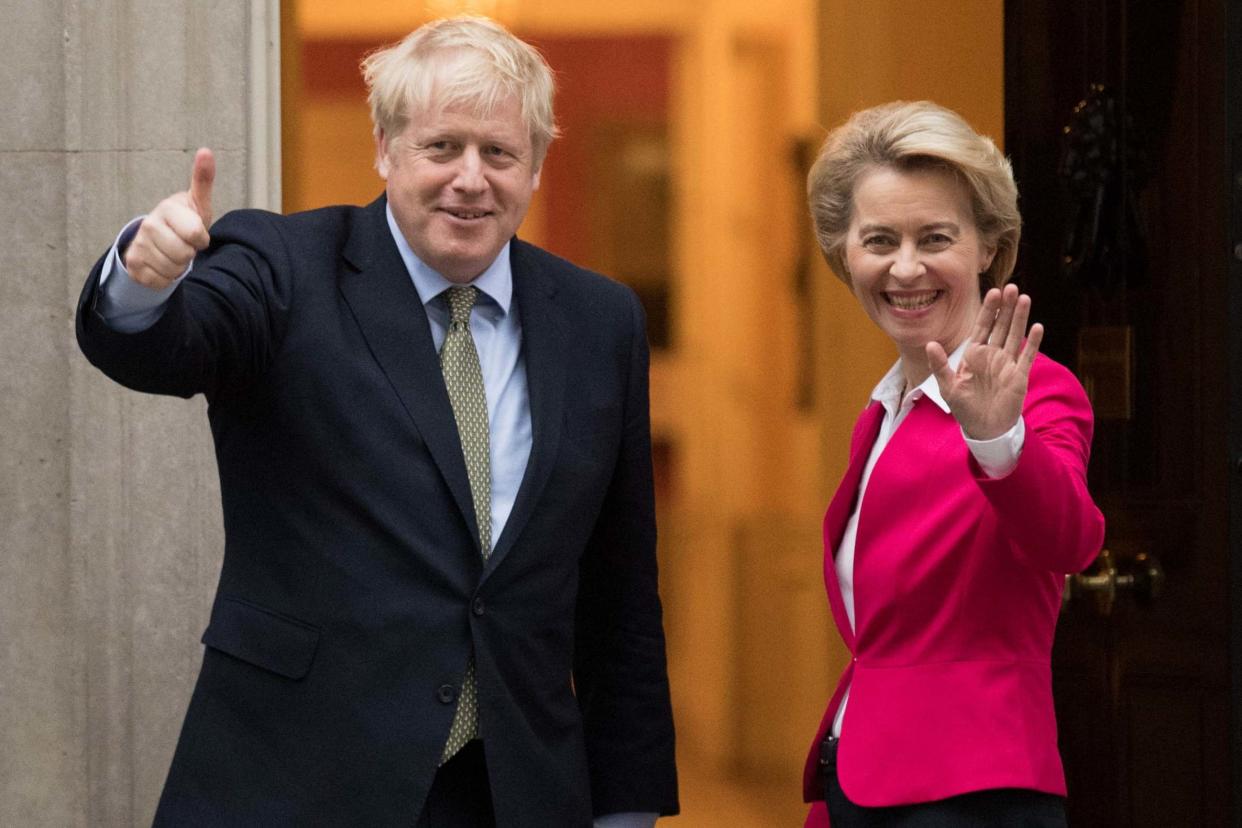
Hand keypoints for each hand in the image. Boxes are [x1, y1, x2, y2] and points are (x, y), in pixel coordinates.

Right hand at [122, 148, 214, 288]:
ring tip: (173, 252)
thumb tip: (206, 151)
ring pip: (173, 270)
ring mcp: (138, 245)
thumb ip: (203, 180)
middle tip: (183, 243)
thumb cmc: (183, 220)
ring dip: (178, 266)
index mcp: (167, 208)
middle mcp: (148, 225)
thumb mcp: (197, 203)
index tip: (196, 232)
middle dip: (189, 253)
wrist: (157, 239)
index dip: (200, 238)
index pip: (195, 235)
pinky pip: (161, 281)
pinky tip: (162, 263)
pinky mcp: (133, 265)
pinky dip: (166, 277)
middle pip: (184, 255)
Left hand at [926, 284, 1043, 439]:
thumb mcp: (948, 386)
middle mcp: (992, 355)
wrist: (983, 429)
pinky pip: (1027, 356)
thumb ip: (940, 365)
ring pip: (1015, 335)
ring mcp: (1007, 364)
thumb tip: (930, 344)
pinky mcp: (1019, 376)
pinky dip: (1032, 343)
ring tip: (1025, 298)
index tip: (994, 292)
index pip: (983, 327)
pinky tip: (1037, 327)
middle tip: (1012, 287)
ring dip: (1020, 318)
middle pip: (1001, 326)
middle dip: (1006, 308)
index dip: (988, 310)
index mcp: (974, 355)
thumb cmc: (964, 408)